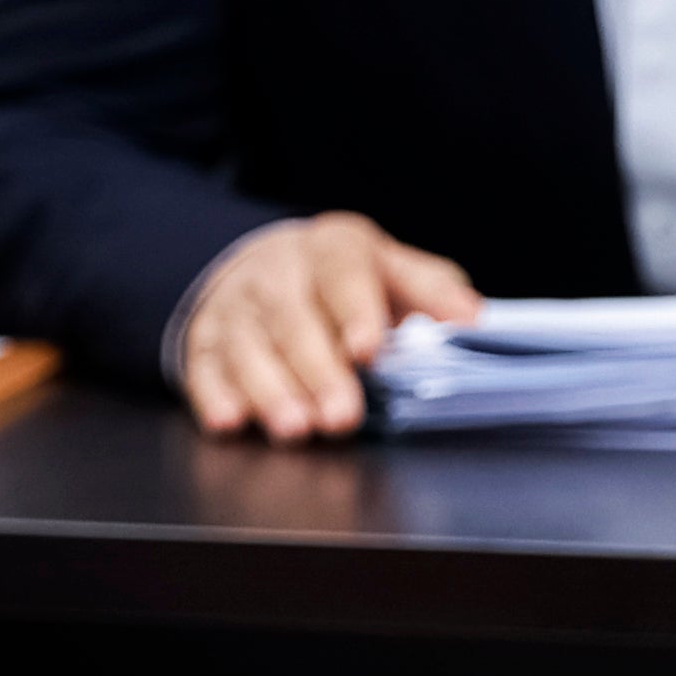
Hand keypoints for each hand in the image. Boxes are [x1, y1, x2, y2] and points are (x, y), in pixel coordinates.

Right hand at [176, 212, 483, 440]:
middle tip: (341, 416)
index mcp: (332, 248)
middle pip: (292, 319)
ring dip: (268, 388)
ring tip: (294, 427)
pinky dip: (213, 394)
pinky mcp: (204, 340)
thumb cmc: (345, 280)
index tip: (369, 348)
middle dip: (316, 370)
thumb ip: (432, 290)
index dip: (355, 310)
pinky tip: (229, 420)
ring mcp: (235, 307)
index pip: (342, 272)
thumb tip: (472, 317)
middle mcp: (277, 273)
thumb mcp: (394, 270)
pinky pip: (203, 366)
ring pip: (245, 346)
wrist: (266, 267)